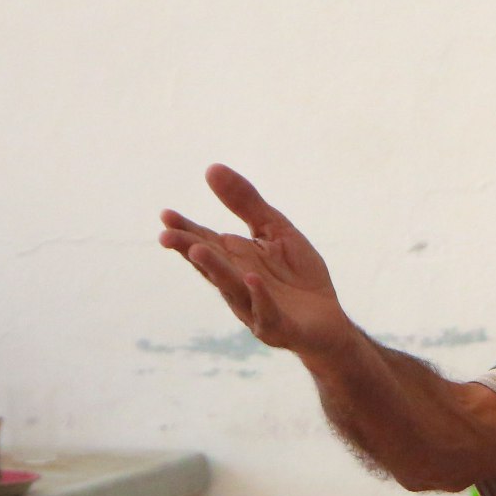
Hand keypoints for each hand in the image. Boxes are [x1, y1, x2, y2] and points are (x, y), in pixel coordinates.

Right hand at [158, 165, 358, 359]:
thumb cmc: (298, 276)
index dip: (185, 231)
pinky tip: (253, 278)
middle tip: (166, 236)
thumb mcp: (275, 230)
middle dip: (189, 250)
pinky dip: (259, 295)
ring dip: (215, 270)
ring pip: (232, 288)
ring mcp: (254, 308)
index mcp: (234, 260)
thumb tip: (211, 168)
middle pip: (210, 266)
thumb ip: (246, 203)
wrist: (329, 321)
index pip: (204, 243)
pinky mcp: (277, 326)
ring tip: (198, 251)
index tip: (166, 215)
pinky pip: (266, 311)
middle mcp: (236, 284)